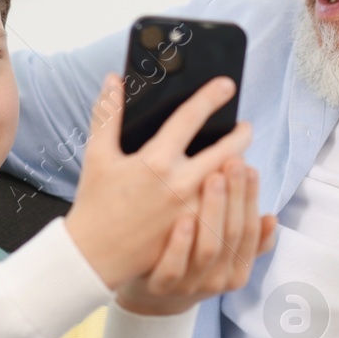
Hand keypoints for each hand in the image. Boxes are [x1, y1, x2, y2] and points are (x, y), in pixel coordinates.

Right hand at [63, 73, 253, 289]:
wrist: (93, 257)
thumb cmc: (96, 204)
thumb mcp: (97, 156)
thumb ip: (107, 114)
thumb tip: (113, 80)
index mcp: (156, 160)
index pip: (191, 117)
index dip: (212, 96)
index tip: (227, 85)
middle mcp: (180, 183)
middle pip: (226, 150)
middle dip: (241, 135)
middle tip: (245, 127)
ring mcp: (192, 210)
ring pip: (232, 182)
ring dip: (240, 166)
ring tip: (239, 158)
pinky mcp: (197, 233)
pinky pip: (227, 210)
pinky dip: (234, 197)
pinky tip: (234, 190)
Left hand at [116, 158, 277, 315]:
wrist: (150, 298)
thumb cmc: (190, 262)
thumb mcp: (221, 255)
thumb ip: (247, 239)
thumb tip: (271, 218)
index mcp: (237, 272)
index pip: (251, 230)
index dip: (251, 198)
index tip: (249, 166)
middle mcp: (218, 281)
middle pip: (233, 234)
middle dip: (236, 195)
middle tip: (233, 161)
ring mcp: (189, 285)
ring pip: (209, 248)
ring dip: (213, 211)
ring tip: (212, 177)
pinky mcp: (160, 287)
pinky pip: (174, 267)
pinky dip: (181, 243)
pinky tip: (183, 216)